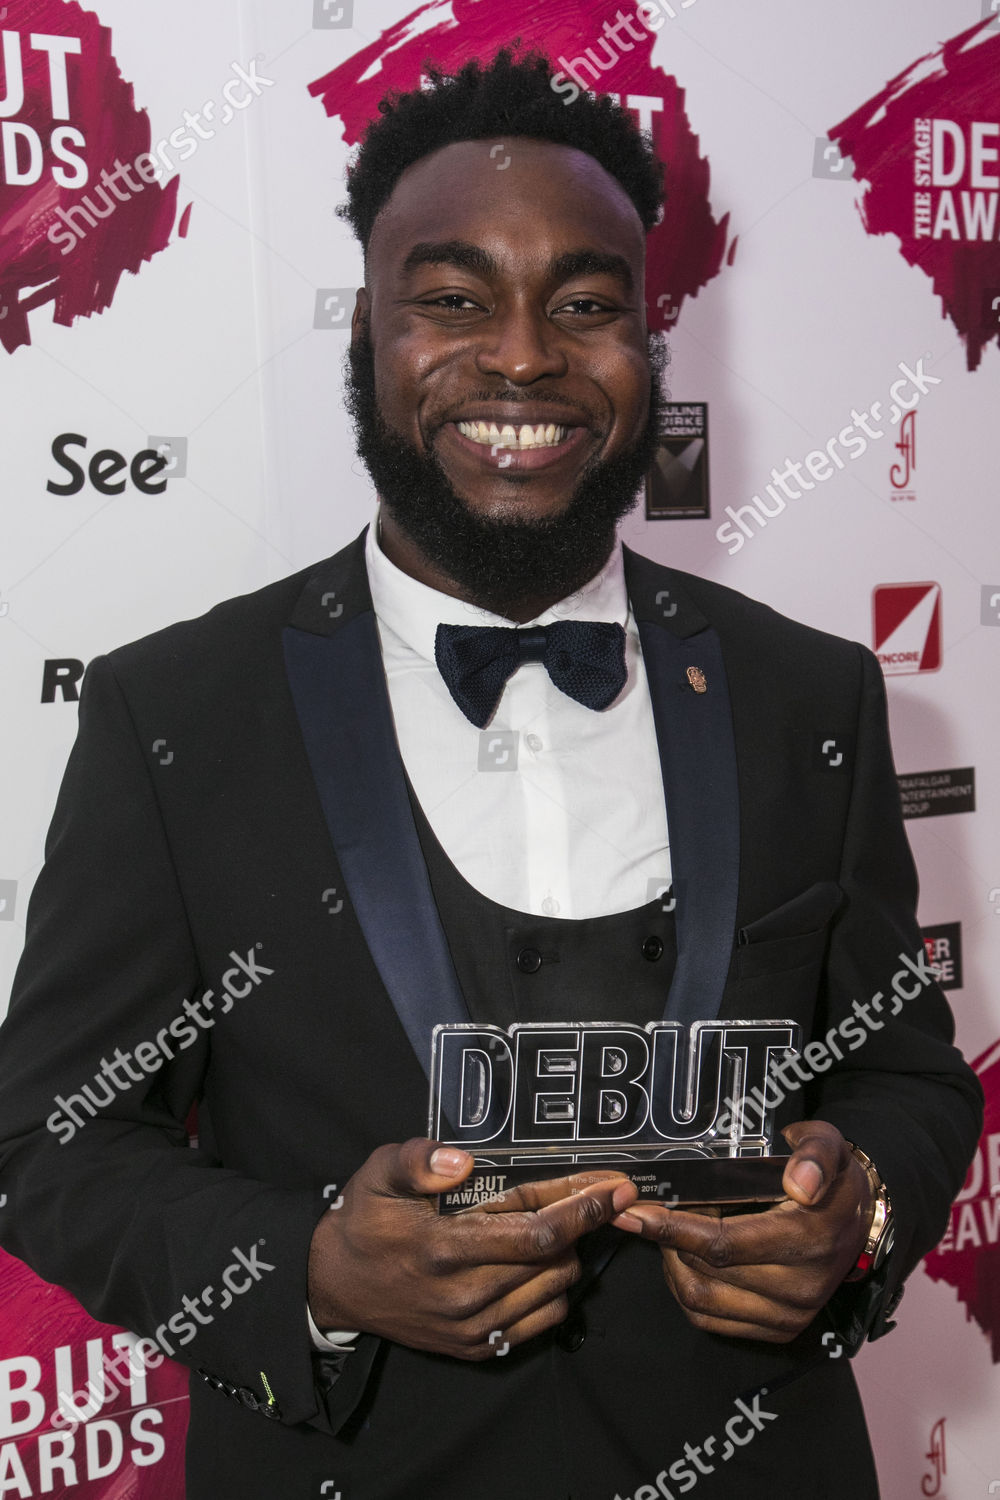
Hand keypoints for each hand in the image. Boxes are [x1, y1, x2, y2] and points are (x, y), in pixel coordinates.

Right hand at [308, 1139, 636, 1359]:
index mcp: (445, 1249)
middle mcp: (465, 1295)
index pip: (537, 1233)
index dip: (585, 1208)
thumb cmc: (363, 1220)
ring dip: (568, 1255)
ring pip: (555, 1290)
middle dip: (584, 1223)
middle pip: (556, 1260)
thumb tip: (462, 1161)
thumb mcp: (379, 1173)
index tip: (619, 1187)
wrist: (335, 1285)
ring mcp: (473, 1328)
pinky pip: (541, 1321)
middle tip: (594, 1194)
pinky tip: (542, 1263)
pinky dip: (555, 1291)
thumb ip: (419, 1161)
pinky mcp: (475, 1348)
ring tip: (560, 1225)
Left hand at [611, 1120, 876, 1341]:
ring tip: (670, 1232)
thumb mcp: (827, 1145)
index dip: (675, 1229)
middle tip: (651, 1211)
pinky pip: (711, 1321)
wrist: (856, 1221)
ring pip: (701, 1300)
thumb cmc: (830, 1178)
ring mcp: (790, 1315)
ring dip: (672, 1265)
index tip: (636, 1212)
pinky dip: (686, 1290)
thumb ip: (815, 1154)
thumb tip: (798, 1183)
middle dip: (668, 1241)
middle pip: (706, 1272)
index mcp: (810, 1238)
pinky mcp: (778, 1331)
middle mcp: (801, 1286)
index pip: (725, 1244)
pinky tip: (684, 1259)